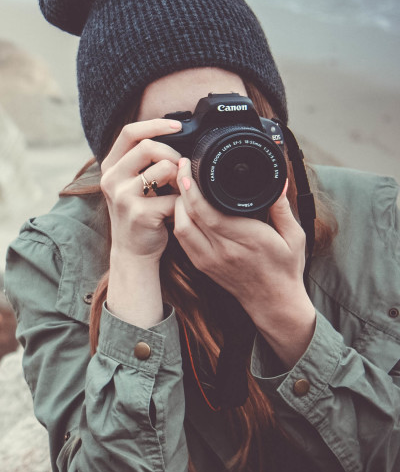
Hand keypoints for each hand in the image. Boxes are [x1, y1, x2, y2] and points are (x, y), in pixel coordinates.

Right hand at [100, 119, 181, 327]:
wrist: (132, 251)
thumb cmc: (138, 213)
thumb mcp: (131, 183)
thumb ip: (143, 161)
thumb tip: (175, 135)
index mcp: (110, 167)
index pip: (129, 133)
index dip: (155, 125)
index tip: (177, 126)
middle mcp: (111, 179)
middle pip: (147, 147)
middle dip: (173, 153)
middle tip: (181, 167)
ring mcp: (123, 196)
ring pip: (163, 168)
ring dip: (179, 176)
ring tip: (179, 189)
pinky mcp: (139, 213)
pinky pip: (173, 196)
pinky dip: (182, 202)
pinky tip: (178, 209)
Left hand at [173, 159, 315, 366]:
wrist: (274, 303)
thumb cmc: (286, 269)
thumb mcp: (294, 236)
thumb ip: (283, 208)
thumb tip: (281, 181)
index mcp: (246, 239)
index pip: (208, 212)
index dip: (192, 189)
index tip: (187, 168)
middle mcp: (222, 250)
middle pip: (188, 217)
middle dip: (180, 191)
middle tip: (180, 169)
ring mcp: (208, 260)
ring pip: (180, 229)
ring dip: (176, 206)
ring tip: (181, 186)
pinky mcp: (202, 265)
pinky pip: (182, 240)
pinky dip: (179, 221)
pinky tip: (182, 208)